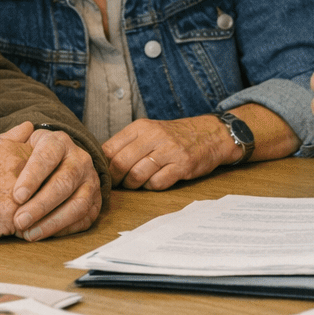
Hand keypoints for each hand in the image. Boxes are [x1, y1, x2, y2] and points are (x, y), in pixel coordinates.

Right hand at [0, 122, 100, 242]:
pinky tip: (26, 235)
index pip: (49, 163)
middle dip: (53, 198)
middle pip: (53, 185)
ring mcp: (17, 195)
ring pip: (47, 208)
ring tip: (36, 222)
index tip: (44, 188)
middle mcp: (20, 171)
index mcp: (15, 151)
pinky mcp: (10, 219)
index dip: (47, 178)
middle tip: (45, 208)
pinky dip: (33, 232)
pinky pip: (33, 227)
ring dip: (46, 217)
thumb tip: (29, 126)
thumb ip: (9, 138)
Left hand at [104, 116, 231, 189]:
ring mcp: (169, 150)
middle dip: (116, 179)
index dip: (104, 166)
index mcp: (141, 127)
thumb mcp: (150, 131)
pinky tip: (157, 181)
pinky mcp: (182, 165)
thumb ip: (128, 144)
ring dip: (134, 185)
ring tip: (138, 183)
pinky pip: (157, 183)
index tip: (106, 175)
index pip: (109, 148)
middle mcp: (154, 136)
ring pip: (137, 175)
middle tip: (120, 184)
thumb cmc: (175, 136)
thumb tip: (102, 164)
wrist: (211, 134)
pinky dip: (152, 187)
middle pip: (120, 164)